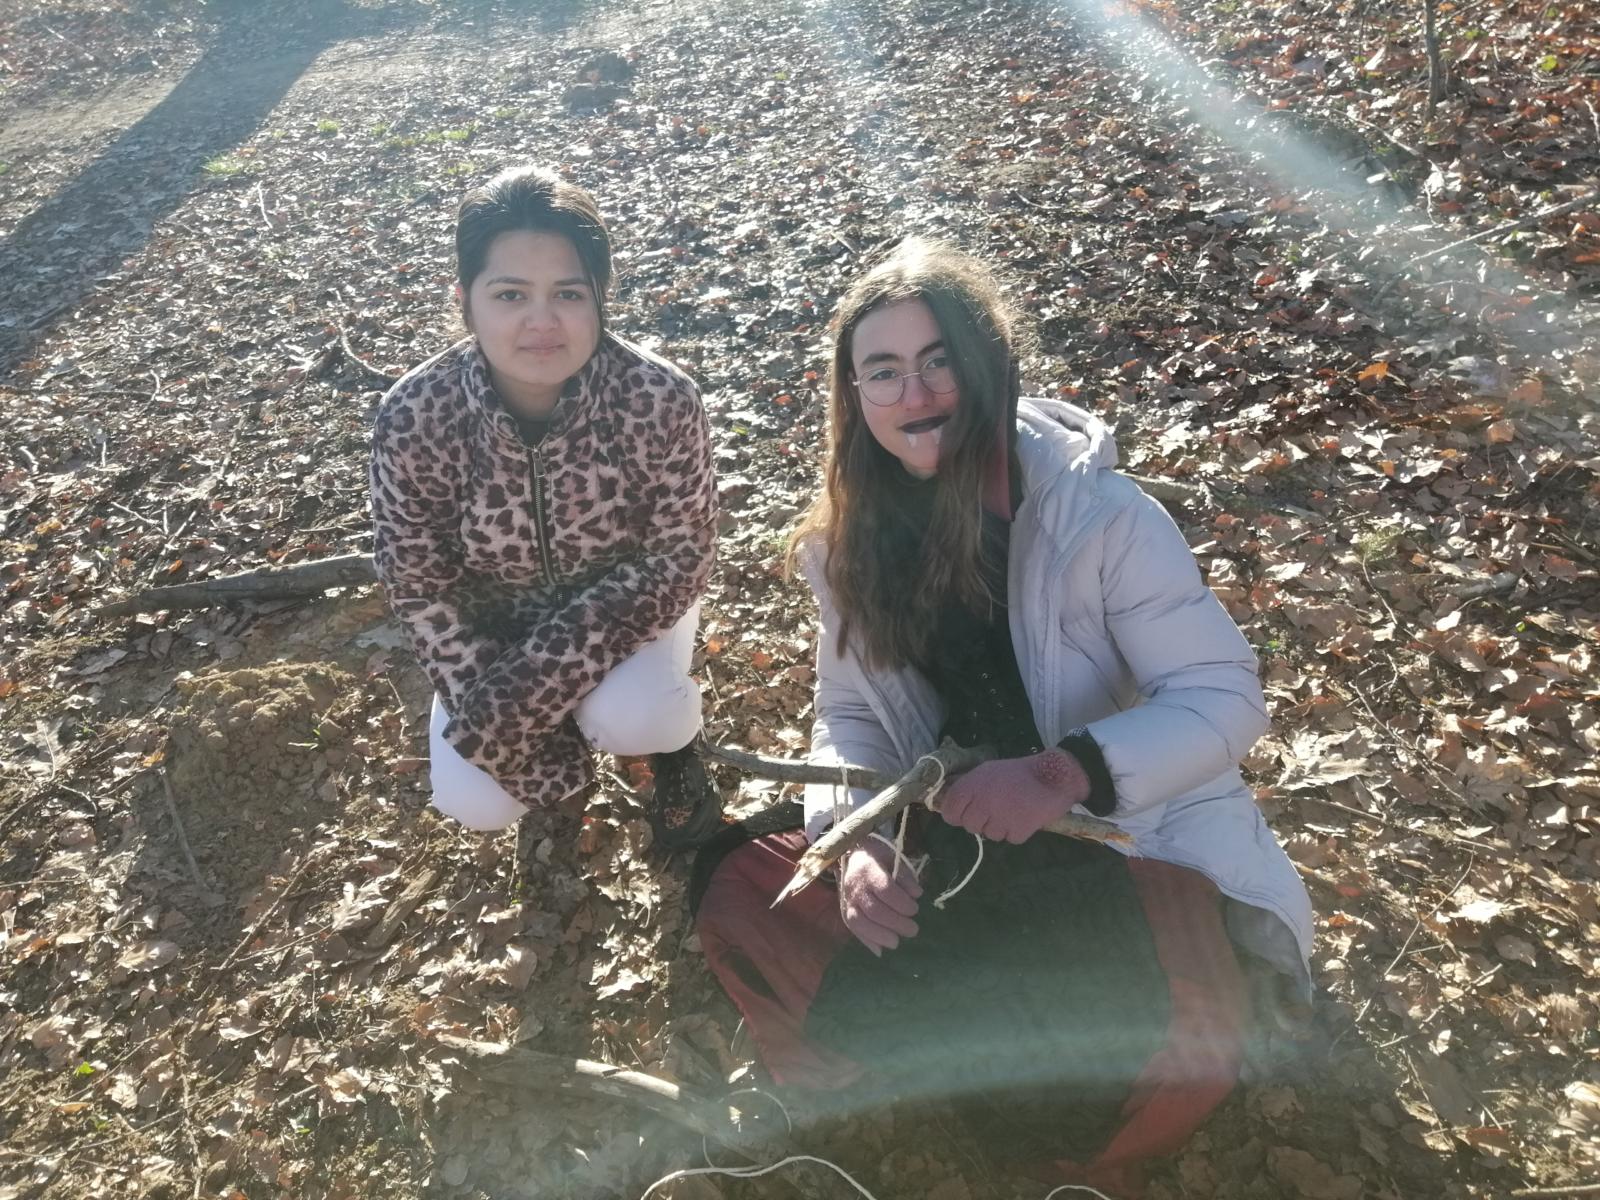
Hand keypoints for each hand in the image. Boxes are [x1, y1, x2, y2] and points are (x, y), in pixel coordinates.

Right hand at [838, 839, 922, 954]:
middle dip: (896, 923)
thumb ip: (905, 876)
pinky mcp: (844, 910)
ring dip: (879, 935)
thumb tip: (917, 894)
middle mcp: (855, 886)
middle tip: (913, 930)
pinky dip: (866, 941)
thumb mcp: (893, 858)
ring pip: (859, 922)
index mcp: (869, 869)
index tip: (915, 909)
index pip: (885, 890)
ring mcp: (847, 899)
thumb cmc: (877, 856)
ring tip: (896, 942)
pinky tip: (880, 950)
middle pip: (874, 910)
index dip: (902, 903)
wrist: (850, 855)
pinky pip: (852, 928)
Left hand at [937, 749, 1088, 843]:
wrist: (1055, 775)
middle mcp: (983, 802)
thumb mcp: (988, 771)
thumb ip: (969, 787)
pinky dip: (1018, 832)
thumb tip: (950, 803)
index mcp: (973, 785)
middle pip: (969, 827)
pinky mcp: (1019, 830)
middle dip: (981, 822)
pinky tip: (1025, 817)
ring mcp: (1000, 817)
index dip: (957, 815)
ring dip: (1001, 827)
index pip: (949, 812)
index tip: (968, 813)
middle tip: (996, 810)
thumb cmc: (1019, 773)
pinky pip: (1010, 839)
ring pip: (990, 835)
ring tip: (1014, 810)